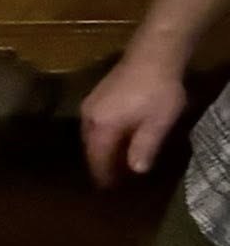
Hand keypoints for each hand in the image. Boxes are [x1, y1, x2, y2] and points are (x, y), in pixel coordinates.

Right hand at [81, 54, 185, 186]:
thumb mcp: (157, 124)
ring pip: (90, 134)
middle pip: (90, 147)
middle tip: (111, 177)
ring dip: (100, 148)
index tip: (107, 189)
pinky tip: (114, 136)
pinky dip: (102, 134)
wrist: (152, 55)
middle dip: (99, 163)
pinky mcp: (96, 95)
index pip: (97, 158)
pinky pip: (93, 122)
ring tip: (113, 159)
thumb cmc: (157, 92)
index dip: (103, 175)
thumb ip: (144, 148)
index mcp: (102, 127)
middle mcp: (89, 117)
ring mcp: (90, 104)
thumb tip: (135, 171)